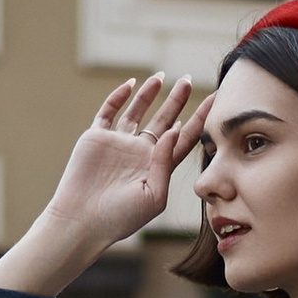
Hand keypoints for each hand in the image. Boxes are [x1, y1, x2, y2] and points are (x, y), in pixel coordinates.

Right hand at [0, 77, 202, 295]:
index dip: (199, 119)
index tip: (215, 101)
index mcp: (157, 168)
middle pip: (164, 120)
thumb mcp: (154, 195)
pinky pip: (108, 112)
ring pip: (137, 112)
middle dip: (177, 100)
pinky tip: (131, 84)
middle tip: (189, 80)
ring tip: (162, 76)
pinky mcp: (96, 138)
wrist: (82, 221)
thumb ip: (166, 162)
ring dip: (149, 94)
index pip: (183, 139)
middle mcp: (140, 153)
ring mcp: (118, 144)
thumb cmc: (120, 218)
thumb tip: (174, 129)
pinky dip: (118, 97)